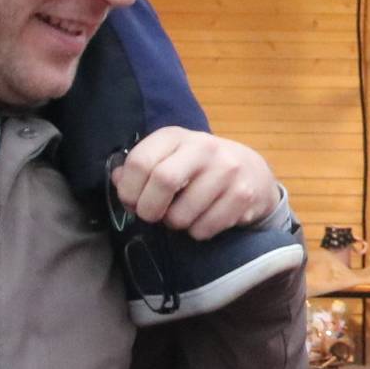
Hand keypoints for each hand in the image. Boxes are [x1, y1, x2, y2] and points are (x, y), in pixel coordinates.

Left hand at [113, 128, 280, 239]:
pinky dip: (197, 232)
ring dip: (174, 224)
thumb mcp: (169, 158)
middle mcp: (203, 147)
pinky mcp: (243, 195)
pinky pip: (205, 228)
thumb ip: (142, 167)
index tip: (131, 201)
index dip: (128, 189)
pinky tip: (203, 219)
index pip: (140, 161)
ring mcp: (227, 170)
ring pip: (182, 214)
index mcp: (176, 136)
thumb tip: (117, 180)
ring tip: (181, 216)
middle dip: (149, 209)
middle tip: (151, 216)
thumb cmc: (199, 168)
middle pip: (163, 181)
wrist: (252, 172)